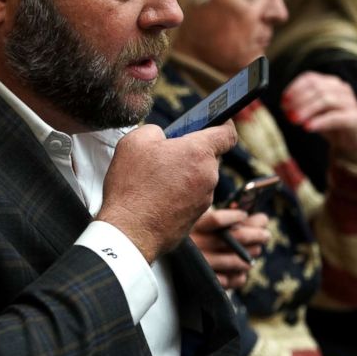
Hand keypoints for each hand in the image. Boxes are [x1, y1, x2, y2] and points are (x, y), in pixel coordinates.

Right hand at [96, 122, 237, 262]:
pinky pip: (190, 198)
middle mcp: (208, 175)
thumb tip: (162, 137)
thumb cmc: (132, 186)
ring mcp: (204, 199)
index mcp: (198, 152)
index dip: (221, 125)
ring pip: (198, 179)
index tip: (212, 124)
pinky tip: (155, 198)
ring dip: (182, 176)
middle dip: (189, 154)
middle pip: (208, 157)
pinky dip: (177, 195)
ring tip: (154, 182)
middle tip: (163, 157)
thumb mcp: (134, 142)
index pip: (227, 133)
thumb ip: (155, 131)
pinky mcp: (196, 217)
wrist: (129, 231)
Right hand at [191, 209, 268, 288]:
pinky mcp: (205, 283)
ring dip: (251, 255)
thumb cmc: (191, 239)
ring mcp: (201, 265)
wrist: (166, 269)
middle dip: (257, 235)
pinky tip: (241, 270)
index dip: (235, 216)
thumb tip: (262, 219)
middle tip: (265, 234)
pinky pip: (231, 280)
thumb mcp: (200, 224)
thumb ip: (229, 219)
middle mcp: (196, 246)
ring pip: (237, 260)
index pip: (218, 220)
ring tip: (256, 250)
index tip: (243, 214)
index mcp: (192, 228)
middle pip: (235, 238)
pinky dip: (240, 275)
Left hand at [281, 71, 356, 163]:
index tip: (283, 101)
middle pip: (317, 88)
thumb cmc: (331, 123)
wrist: (353, 141)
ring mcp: (350, 103)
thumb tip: (285, 106)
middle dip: (299, 100)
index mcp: (331, 84)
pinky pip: (336, 117)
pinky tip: (307, 127)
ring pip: (326, 100)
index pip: (310, 78)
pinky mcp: (355, 118)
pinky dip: (320, 121)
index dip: (294, 88)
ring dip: (307, 110)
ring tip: (294, 120)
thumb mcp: (313, 112)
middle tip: (287, 112)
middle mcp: (342, 90)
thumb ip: (300, 106)